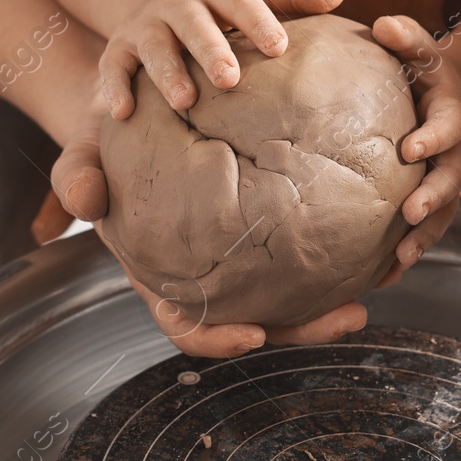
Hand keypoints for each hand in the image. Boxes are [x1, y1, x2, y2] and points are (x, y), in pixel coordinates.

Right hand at [43, 65, 367, 356]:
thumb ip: (76, 178)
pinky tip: (379, 235)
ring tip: (383, 278)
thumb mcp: (82, 158)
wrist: (135, 118)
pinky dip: (340, 250)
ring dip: (337, 296)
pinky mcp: (269, 226)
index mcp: (162, 277)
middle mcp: (208, 277)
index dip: (219, 341)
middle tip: (353, 314)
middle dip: (306, 329)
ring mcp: (242, 256)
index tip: (254, 336)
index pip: (187, 329)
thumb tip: (81, 199)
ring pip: (293, 292)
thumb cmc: (105, 148)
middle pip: (260, 322)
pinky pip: (307, 247)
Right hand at [100, 0, 343, 117]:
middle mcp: (180, 5)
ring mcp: (147, 26)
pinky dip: (115, 87)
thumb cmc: (222, 0)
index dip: (258, 22)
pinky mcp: (120, 47)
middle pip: (195, 25)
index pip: (242, 2)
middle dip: (211, 50)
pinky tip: (124, 113)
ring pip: (155, 48)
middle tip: (230, 79)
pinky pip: (114, 66)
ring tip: (185, 102)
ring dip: (167, 73)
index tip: (279, 48)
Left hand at [371, 15, 460, 285]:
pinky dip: (405, 257)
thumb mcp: (417, 46)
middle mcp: (454, 156)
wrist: (437, 98)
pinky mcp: (429, 205)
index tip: (410, 151)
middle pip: (451, 182)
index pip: (448, 129)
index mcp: (451, 117)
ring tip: (399, 261)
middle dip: (432, 200)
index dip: (433, 140)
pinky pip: (421, 235)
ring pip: (442, 218)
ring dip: (423, 239)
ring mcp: (444, 184)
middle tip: (409, 215)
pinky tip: (380, 280)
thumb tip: (383, 24)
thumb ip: (405, 34)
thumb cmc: (418, 68)